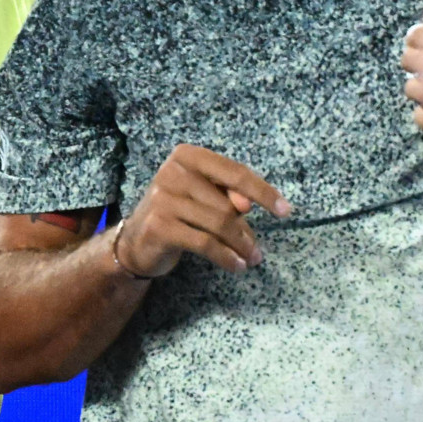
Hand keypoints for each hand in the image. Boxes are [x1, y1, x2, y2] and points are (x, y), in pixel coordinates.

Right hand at [108, 145, 289, 277]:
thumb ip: (229, 195)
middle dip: (247, 231)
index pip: (234, 172)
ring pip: (218, 224)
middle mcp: (172, 171)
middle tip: (256, 249)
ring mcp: (162, 198)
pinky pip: (204, 243)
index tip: (285, 210)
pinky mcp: (158, 225)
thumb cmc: (179, 212)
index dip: (263, 192)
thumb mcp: (205, 197)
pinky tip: (236, 265)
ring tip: (251, 259)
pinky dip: (226, 257)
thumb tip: (247, 205)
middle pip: (227, 204)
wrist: (137, 240)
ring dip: (240, 246)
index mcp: (187, 156)